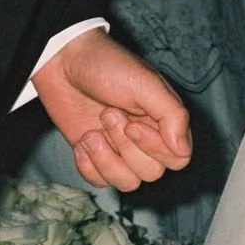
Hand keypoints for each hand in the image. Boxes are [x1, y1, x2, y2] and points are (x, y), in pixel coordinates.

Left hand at [30, 29, 191, 191]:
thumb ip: (173, 116)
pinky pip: (100, 181)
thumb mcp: (147, 84)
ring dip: (106, 159)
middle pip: (151, 172)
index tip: (132, 124)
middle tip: (108, 114)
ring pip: (127, 182)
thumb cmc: (107, 66)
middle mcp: (146, 139)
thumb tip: (183, 149)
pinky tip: (82, 141)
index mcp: (165, 121)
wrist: (62, 62)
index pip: (178, 158)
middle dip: (125, 147)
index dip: (155, 149)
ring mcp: (119, 150)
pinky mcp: (95, 155)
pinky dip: (89, 166)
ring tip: (92, 132)